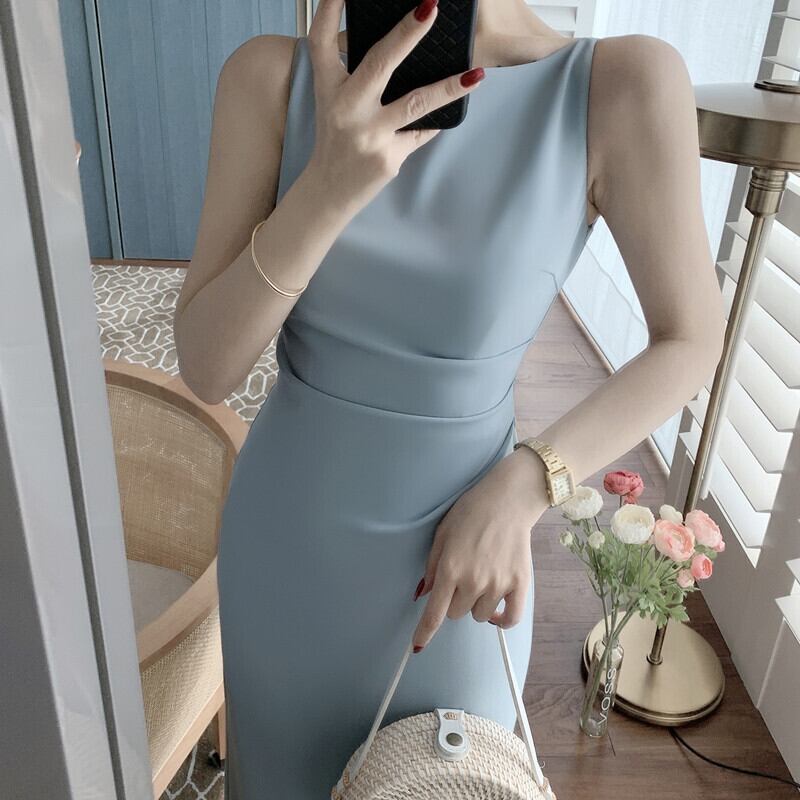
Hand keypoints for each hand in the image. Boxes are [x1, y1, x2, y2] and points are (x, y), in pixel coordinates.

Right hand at [304, 0, 485, 216]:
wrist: (329, 191)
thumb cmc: (337, 139)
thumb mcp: (335, 102)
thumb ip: (356, 75)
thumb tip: (399, 45)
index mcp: (328, 88)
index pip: (321, 40)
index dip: (329, 9)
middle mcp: (346, 108)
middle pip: (378, 63)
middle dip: (407, 34)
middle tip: (431, 8)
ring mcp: (369, 135)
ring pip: (415, 103)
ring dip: (448, 88)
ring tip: (476, 75)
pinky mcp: (388, 157)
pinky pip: (421, 132)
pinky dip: (436, 120)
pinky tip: (454, 106)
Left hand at [411, 451, 548, 651]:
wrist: (507, 500)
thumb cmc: (470, 513)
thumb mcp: (442, 535)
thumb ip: (432, 566)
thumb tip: (425, 594)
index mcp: (450, 569)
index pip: (435, 613)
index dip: (424, 633)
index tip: (418, 645)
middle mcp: (473, 581)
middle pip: (457, 614)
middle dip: (456, 601)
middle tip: (463, 578)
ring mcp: (498, 584)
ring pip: (480, 615)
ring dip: (478, 604)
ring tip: (484, 578)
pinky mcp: (520, 584)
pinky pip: (511, 618)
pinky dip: (503, 620)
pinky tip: (498, 610)